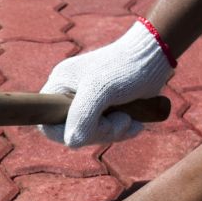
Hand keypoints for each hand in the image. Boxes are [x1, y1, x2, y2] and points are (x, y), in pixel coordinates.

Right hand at [40, 20, 173, 146]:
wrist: (155, 57)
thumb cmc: (125, 68)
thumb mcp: (100, 90)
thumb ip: (81, 117)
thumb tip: (72, 142)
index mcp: (58, 86)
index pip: (46, 124)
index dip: (65, 133)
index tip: (89, 125)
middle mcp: (69, 96)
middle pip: (72, 134)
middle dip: (99, 132)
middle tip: (121, 119)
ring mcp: (87, 104)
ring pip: (91, 135)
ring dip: (114, 132)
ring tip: (130, 118)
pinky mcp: (104, 110)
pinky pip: (106, 132)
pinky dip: (121, 131)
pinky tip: (135, 122)